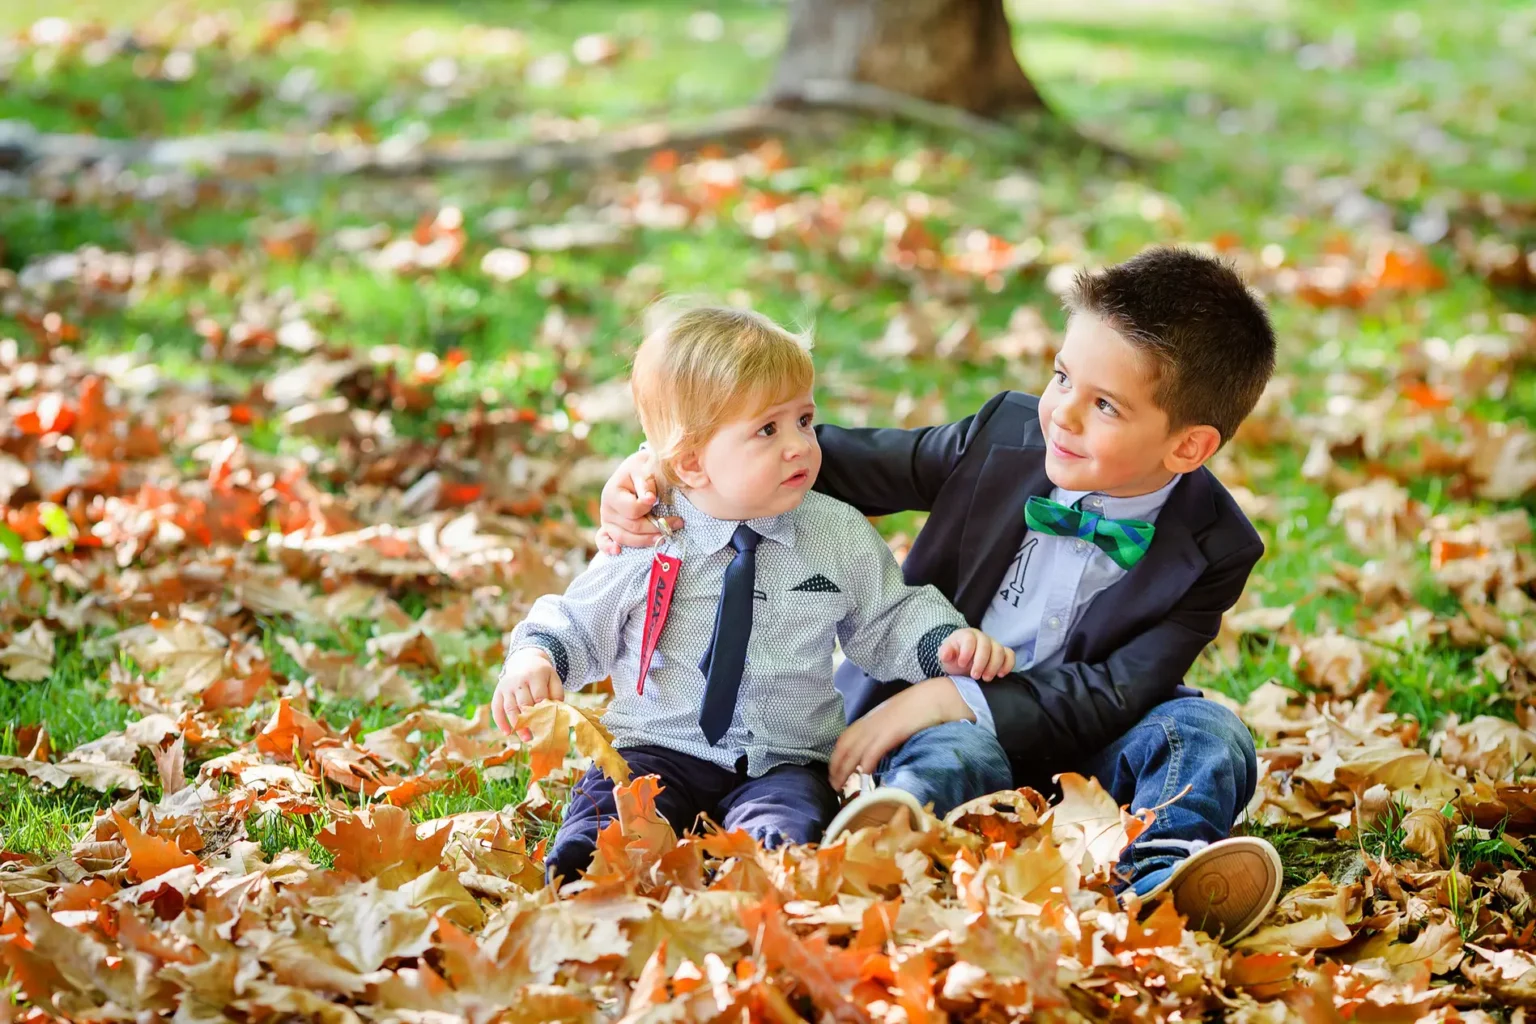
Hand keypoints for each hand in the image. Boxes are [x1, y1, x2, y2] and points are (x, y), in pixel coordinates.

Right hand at [492, 648, 563, 739]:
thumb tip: (557, 712)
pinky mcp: (498, 691)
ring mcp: (506, 686)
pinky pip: (496, 707)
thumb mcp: (553, 678)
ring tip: (526, 738)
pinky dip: (500, 721)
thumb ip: (557, 693)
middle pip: (523, 703)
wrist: (525, 659)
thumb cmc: (542, 674)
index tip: (548, 724)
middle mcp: (518, 680)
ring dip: (517, 724)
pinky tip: (507, 732)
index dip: (543, 711)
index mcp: (535, 675)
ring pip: (510, 708)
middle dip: (530, 721)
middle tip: (538, 736)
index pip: (539, 696)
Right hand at [595, 449, 680, 554]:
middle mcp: (606, 508)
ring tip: (664, 536)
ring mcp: (607, 520)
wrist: (637, 469)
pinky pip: (603, 541)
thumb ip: (646, 483)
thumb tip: (649, 499)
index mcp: (612, 492)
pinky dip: (608, 547)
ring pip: (624, 538)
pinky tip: (617, 552)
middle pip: (632, 527)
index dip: (648, 509)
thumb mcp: (644, 468)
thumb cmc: (642, 468)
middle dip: (656, 527)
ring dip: (646, 540)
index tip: (660, 502)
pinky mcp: (608, 528)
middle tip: (677, 522)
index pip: (632, 510)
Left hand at [829, 677, 973, 790]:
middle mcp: (871, 722)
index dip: (836, 755)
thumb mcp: (893, 720)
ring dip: (846, 769)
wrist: (934, 697)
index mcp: (870, 719)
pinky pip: (874, 749)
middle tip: (833, 784)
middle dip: (836, 766)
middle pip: (845, 746)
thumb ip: (883, 734)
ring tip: (840, 785)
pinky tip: (864, 774)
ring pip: (855, 750)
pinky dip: (867, 762)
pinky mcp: (892, 732)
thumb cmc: (917, 709)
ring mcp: (880, 727)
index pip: (845, 738)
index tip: (833, 770)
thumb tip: (877, 754)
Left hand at [939, 628, 1015, 679]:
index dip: (967, 652)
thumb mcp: (946, 656)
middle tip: (974, 676)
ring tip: (985, 678)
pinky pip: (1010, 655)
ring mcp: (994, 644)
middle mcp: (982, 637)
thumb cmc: (954, 658)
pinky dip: (1007, 665)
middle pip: (986, 645)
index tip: (962, 664)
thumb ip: (945, 653)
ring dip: (993, 666)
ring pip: (999, 651)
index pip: (969, 639)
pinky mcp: (1003, 653)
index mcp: (966, 635)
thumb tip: (945, 655)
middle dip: (981, 662)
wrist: (962, 662)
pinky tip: (1000, 675)